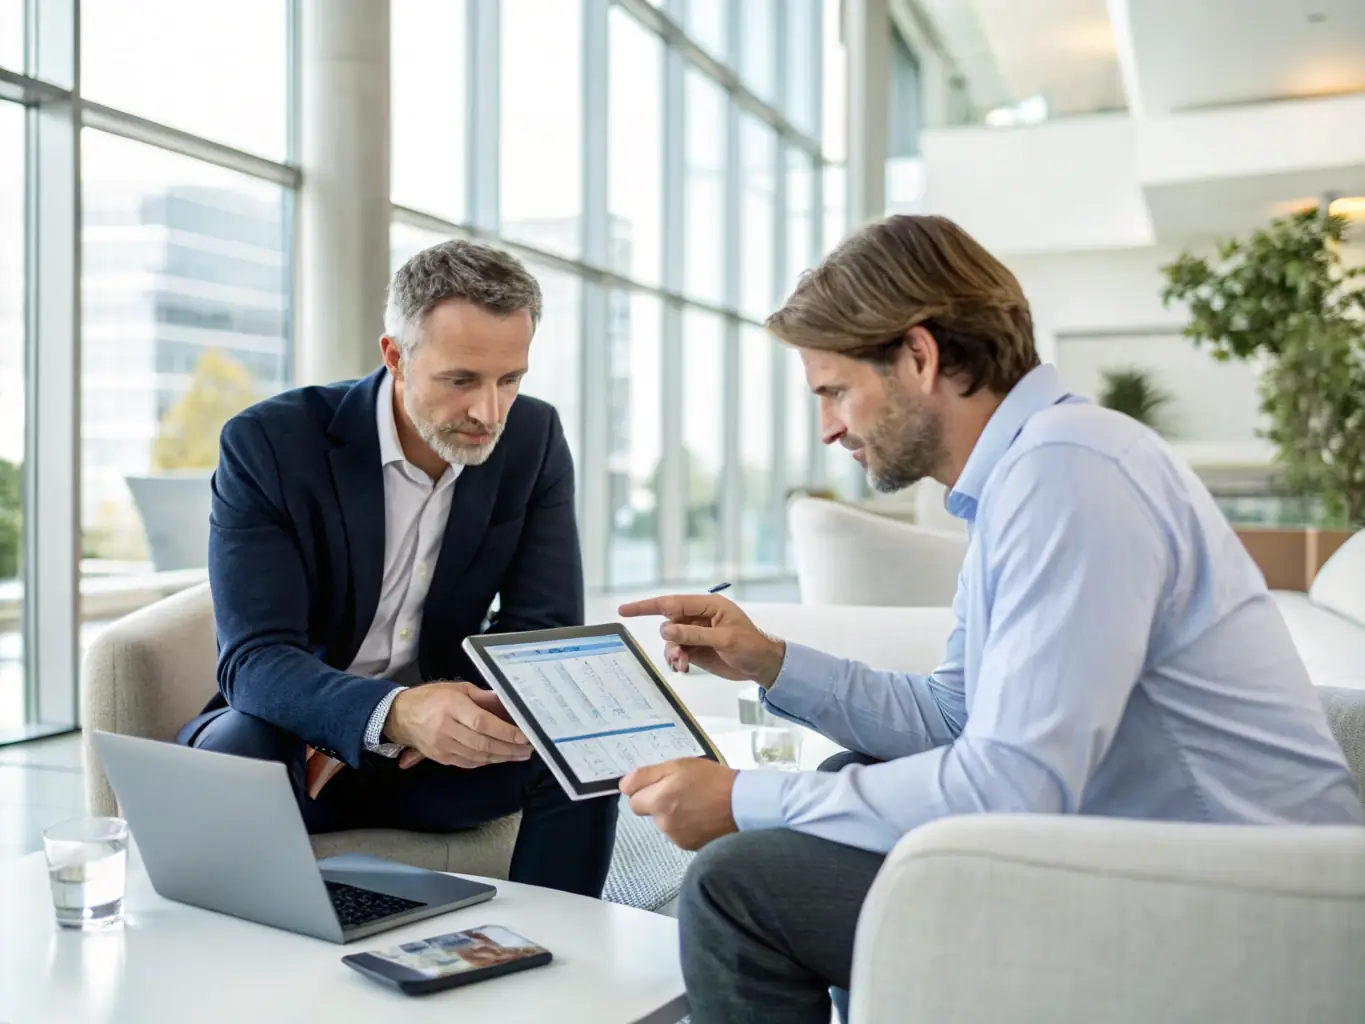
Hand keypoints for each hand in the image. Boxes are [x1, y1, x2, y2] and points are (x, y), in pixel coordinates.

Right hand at [384, 681, 531, 768]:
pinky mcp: (441, 758)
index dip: (505, 732)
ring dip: (501, 757)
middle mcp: (446, 728)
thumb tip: (508, 704)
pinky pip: (469, 763)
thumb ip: (483, 697)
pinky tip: (500, 757)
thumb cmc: (431, 697)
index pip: (482, 723)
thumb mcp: (458, 688)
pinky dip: (487, 761)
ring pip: (478, 757)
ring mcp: (442, 746)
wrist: (400, 716)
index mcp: (451, 706)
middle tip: (528, 749)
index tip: (523, 736)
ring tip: (519, 754)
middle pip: (482, 744)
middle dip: (509, 749)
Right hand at [618, 594, 785, 686]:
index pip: (672, 603)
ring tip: (683, 664)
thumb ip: (694, 634)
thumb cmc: (751, 646)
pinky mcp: (697, 649)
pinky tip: (683, 667)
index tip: (625, 610)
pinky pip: (678, 652)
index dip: (646, 606)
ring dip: (673, 653)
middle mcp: (700, 617)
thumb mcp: (724, 640)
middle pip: (669, 623)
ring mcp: (697, 633)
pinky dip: (676, 660)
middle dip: (669, 640)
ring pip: (672, 640)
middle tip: (679, 656)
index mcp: (708, 606)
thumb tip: (666, 628)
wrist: (763, 666)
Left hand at [620, 759, 738, 850]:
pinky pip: (679, 833)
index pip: (633, 800)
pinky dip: (686, 826)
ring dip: (674, 814)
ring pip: (665, 823)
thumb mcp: (679, 765)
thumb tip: (624, 786)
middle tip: (683, 790)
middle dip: (660, 801)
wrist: (743, 804)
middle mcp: (664, 823)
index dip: (645, 789)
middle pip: (649, 812)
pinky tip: (702, 816)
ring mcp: (677, 837)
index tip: (662, 784)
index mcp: (658, 801)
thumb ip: (647, 775)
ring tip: (697, 803)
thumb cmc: (712, 780)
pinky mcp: (690, 846)